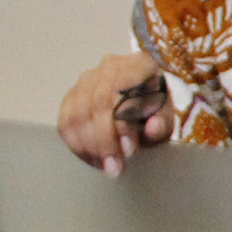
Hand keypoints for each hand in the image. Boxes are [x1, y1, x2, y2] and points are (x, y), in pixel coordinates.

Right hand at [58, 53, 173, 173]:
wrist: (143, 99)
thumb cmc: (155, 108)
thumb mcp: (166, 117)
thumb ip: (162, 122)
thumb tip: (153, 128)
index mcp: (138, 65)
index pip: (122, 91)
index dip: (122, 123)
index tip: (129, 150)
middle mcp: (110, 67)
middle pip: (98, 103)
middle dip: (104, 141)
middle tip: (114, 166)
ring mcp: (87, 80)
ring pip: (78, 113)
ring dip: (89, 145)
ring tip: (104, 165)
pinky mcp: (72, 95)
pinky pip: (65, 121)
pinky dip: (76, 143)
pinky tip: (90, 157)